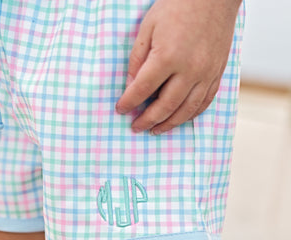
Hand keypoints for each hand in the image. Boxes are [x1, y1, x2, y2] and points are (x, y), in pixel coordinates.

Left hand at [115, 0, 241, 134]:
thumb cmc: (177, 7)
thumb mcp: (147, 28)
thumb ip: (137, 59)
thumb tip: (131, 85)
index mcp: (168, 57)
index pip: (143, 89)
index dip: (129, 102)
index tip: (120, 110)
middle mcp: (189, 70)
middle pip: (165, 106)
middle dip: (147, 120)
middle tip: (136, 127)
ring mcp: (206, 74)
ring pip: (186, 110)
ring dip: (169, 123)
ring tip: (155, 130)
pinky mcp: (217, 73)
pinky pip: (205, 102)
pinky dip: (191, 114)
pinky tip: (179, 119)